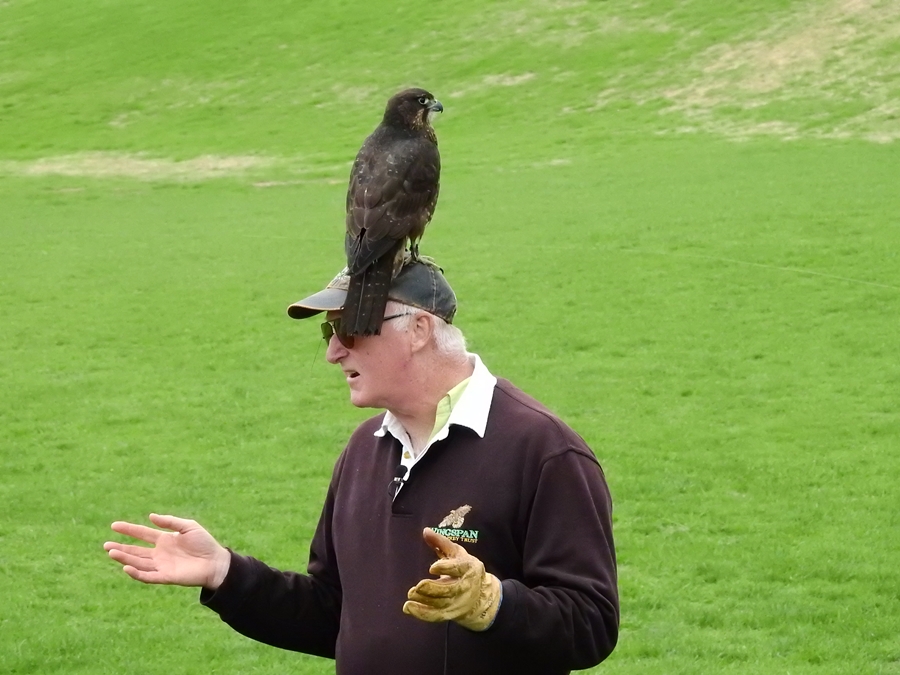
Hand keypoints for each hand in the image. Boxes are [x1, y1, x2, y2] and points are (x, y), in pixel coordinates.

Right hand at [103, 513, 230, 588]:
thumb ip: (170, 522)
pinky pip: (147, 576)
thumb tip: (150, 517)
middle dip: (121, 547)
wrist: (216, 561)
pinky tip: (126, 567)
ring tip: (112, 553)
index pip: (142, 534)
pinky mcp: (165, 577)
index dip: (129, 530)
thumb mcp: (188, 526)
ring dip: (125, 558)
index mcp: (165, 540)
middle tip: (106, 545)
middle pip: (136, 550)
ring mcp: (161, 565)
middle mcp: (160, 553)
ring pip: (138, 563)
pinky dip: (136, 573)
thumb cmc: (204, 543)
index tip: (114, 526)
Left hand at [402, 528, 501, 631]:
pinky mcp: (450, 613)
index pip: (459, 568)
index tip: (432, 567)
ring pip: (442, 604)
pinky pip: (436, 616)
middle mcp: (465, 587)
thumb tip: (425, 531)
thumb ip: (440, 542)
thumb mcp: (456, 553)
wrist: (480, 596)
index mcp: (468, 568)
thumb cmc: (464, 569)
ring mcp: (458, 602)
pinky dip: (422, 614)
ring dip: (425, 601)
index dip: (446, 567)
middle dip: (433, 589)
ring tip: (410, 596)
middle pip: (450, 590)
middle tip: (418, 586)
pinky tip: (408, 608)